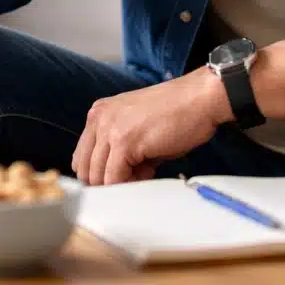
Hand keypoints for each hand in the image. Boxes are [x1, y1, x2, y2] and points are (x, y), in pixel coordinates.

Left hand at [71, 68, 231, 184]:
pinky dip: (129, 186)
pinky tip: (149, 173)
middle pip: (86, 169)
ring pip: (98, 177)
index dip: (101, 174)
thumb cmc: (177, 112)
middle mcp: (99, 117)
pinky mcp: (124, 141)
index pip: (83, 157)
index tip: (121, 178)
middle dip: (108, 182)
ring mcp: (110, 128)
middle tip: (136, 177)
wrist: (200, 98)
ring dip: (121, 184)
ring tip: (146, 172)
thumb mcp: (139, 127)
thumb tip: (115, 178)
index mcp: (100, 112)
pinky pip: (115, 179)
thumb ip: (120, 149)